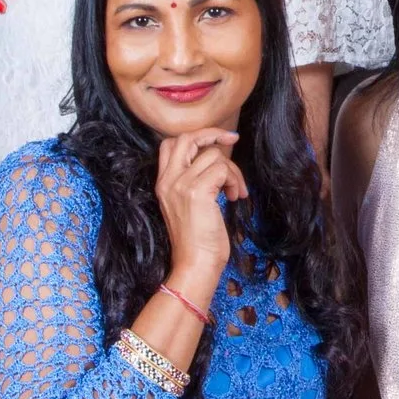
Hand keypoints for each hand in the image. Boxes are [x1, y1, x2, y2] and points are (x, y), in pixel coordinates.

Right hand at [155, 127, 246, 296]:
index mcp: (162, 183)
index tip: (219, 141)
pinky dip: (235, 180)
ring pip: (214, 156)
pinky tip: (236, 197)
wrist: (195, 264)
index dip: (196, 137)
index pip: (170, 144)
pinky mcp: (197, 192)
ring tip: (236, 191)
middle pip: (186, 138)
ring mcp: (180, 185)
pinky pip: (223, 169)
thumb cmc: (197, 240)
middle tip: (233, 139)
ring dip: (233, 171)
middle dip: (213, 134)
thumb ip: (196, 180)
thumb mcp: (190, 205)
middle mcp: (168, 181)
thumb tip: (218, 160)